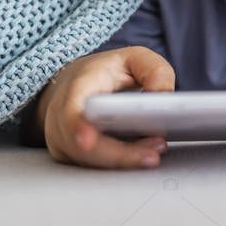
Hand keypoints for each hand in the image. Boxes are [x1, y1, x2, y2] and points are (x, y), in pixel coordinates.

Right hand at [38, 46, 174, 167]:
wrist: (79, 83)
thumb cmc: (108, 72)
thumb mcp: (135, 58)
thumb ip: (155, 70)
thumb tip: (164, 96)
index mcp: (76, 87)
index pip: (71, 111)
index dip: (77, 128)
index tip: (86, 142)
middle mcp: (62, 116)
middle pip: (83, 146)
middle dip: (119, 155)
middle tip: (152, 155)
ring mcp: (63, 139)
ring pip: (88, 161)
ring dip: (122, 161)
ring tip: (152, 155)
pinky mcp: (71, 156)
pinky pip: (91, 167)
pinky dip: (116, 165)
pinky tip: (140, 157)